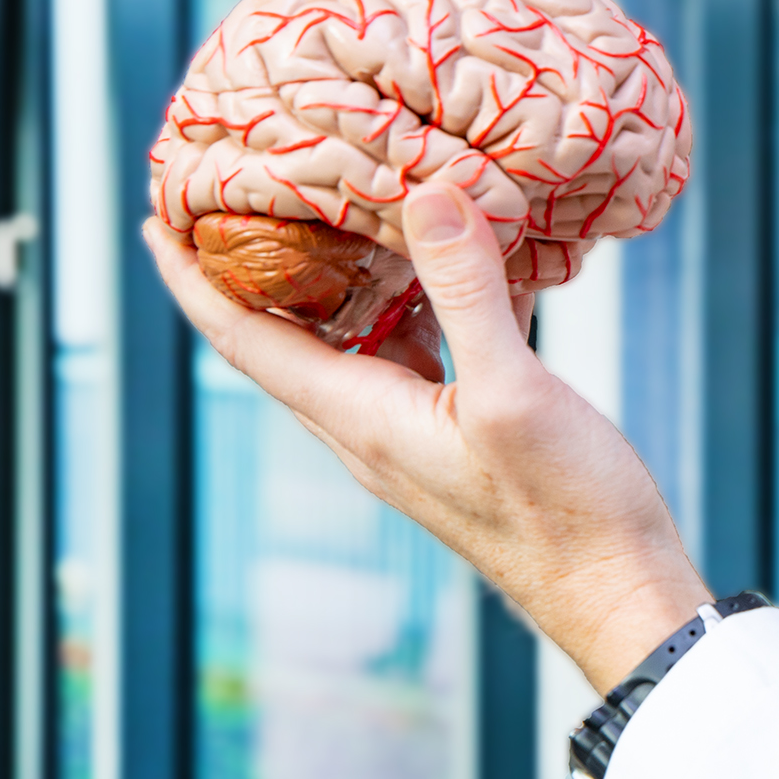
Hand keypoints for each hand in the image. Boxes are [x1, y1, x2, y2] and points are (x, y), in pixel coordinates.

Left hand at [145, 185, 708, 691]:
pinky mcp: (464, 435)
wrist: (619, 590)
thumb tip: (427, 196)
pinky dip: (430, 301)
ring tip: (359, 204)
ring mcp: (416, 435)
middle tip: (253, 188)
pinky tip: (473, 263)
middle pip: (287, 333)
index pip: (244, 337)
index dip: (193, 275)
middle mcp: (372, 429)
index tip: (158, 215)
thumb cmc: (566, 514)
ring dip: (350, 274)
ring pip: (359, 339)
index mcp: (362, 420)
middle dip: (259, 263)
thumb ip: (466, 293)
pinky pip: (423, 353)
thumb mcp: (513, 393)